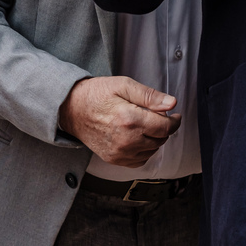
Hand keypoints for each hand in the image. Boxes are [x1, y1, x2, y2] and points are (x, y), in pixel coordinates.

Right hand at [59, 76, 180, 166]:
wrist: (71, 109)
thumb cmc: (95, 94)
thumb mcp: (123, 85)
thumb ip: (149, 96)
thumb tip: (171, 104)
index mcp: (130, 119)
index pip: (165, 127)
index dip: (174, 120)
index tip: (174, 115)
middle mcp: (126, 139)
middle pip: (160, 139)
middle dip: (163, 128)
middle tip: (155, 116)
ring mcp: (119, 152)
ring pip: (152, 150)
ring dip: (154, 139)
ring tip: (143, 125)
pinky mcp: (114, 159)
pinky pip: (140, 160)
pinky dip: (144, 150)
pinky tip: (137, 137)